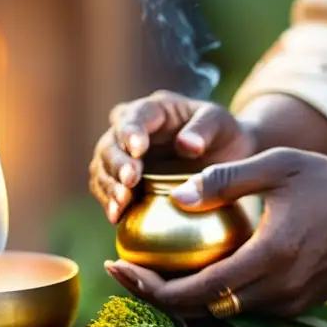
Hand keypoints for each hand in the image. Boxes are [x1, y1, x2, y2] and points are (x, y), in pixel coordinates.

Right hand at [89, 91, 256, 222]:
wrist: (224, 158)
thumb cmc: (222, 134)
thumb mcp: (220, 123)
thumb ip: (205, 129)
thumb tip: (187, 145)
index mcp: (155, 110)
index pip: (136, 116)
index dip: (131, 131)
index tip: (138, 148)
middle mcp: (131, 130)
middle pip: (111, 143)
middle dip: (117, 162)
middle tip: (129, 181)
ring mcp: (124, 156)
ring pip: (103, 167)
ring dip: (109, 185)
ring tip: (121, 204)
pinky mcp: (124, 182)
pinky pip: (107, 189)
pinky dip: (109, 201)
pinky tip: (117, 216)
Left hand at [104, 148, 326, 316]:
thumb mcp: (278, 166)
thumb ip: (223, 181)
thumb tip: (174, 198)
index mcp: (268, 258)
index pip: (195, 290)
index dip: (149, 286)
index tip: (117, 267)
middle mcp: (276, 292)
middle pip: (199, 310)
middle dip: (155, 295)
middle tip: (122, 271)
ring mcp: (288, 304)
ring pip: (219, 312)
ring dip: (183, 297)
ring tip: (150, 270)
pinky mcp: (296, 306)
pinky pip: (243, 307)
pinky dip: (212, 295)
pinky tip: (194, 271)